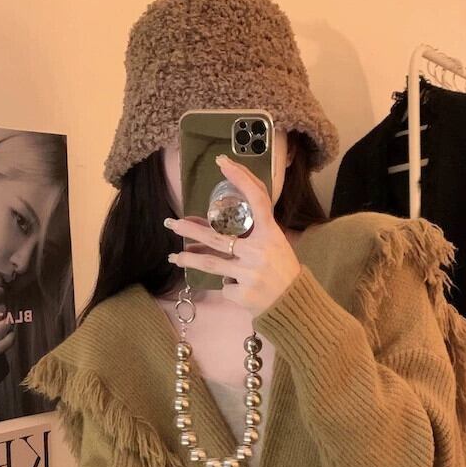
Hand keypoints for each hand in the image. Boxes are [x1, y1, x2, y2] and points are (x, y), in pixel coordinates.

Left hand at [164, 154, 300, 317]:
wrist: (294, 304)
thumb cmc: (283, 271)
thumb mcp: (276, 246)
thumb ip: (252, 236)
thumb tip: (211, 230)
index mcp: (271, 234)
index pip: (256, 199)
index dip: (241, 178)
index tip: (223, 163)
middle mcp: (259, 251)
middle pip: (218, 237)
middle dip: (191, 229)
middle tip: (171, 223)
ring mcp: (250, 273)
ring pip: (212, 263)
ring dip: (190, 259)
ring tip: (174, 256)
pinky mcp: (243, 293)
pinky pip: (225, 286)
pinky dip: (227, 286)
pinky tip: (236, 288)